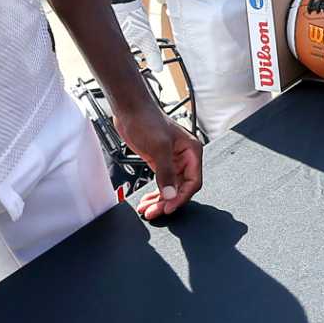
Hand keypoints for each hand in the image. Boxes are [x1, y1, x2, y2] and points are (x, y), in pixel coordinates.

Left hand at [111, 89, 202, 219]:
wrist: (130, 110)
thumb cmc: (147, 119)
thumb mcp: (159, 147)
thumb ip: (166, 172)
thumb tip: (171, 194)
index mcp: (192, 152)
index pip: (193, 182)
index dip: (181, 197)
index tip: (168, 207)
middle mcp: (185, 158)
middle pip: (181, 188)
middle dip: (167, 202)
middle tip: (154, 212)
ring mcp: (172, 161)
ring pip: (171, 188)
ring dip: (159, 200)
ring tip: (147, 210)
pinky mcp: (160, 162)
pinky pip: (162, 183)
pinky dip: (155, 193)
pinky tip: (146, 200)